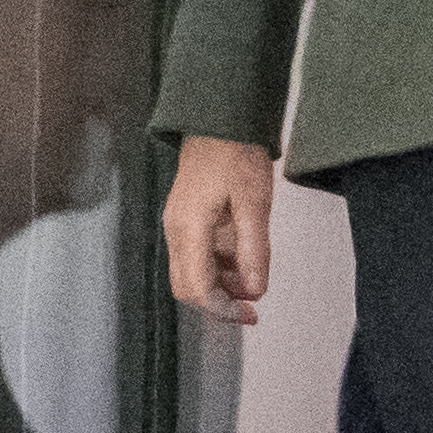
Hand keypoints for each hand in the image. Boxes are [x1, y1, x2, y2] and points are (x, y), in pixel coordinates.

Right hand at [163, 134, 275, 322]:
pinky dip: (221, 266)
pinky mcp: (188, 218)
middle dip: (219, 302)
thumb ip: (254, 249)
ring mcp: (180, 224)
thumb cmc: (234, 151)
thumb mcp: (254, 201)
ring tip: (254, 280)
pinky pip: (199, 254)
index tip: (250, 315)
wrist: (219, 117)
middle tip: (253, 307)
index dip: (223, 309)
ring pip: (193, 272)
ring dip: (222, 285)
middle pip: (188, 286)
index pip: (196, 288)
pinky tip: (245, 260)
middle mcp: (177, 230)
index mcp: (188, 228)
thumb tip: (255, 290)